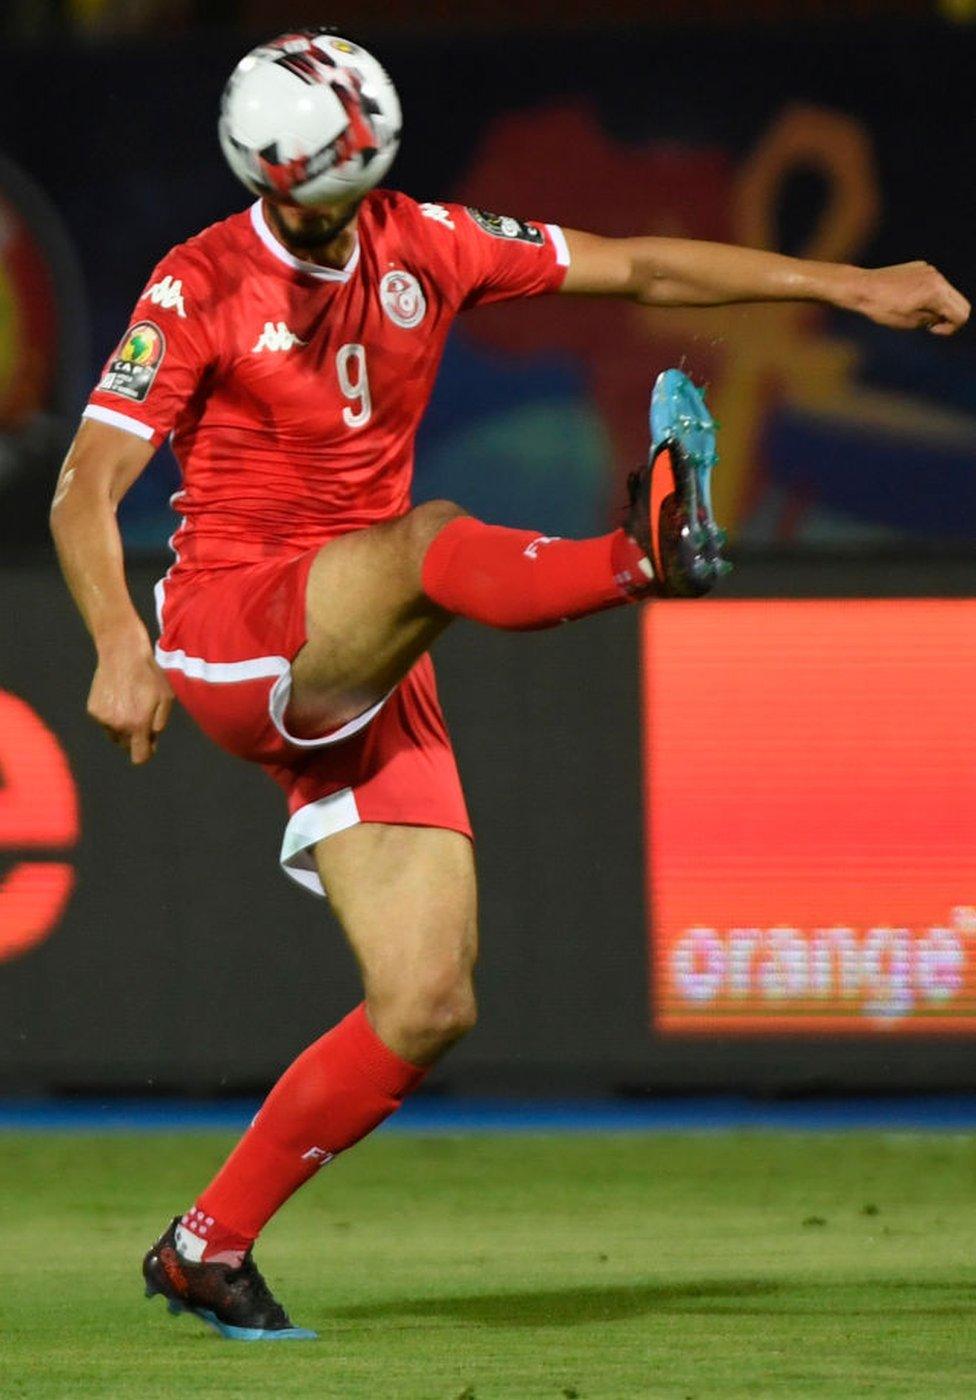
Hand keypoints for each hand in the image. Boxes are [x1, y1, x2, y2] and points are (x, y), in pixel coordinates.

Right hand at [87, 639, 173, 764]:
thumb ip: (159, 723)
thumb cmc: (149, 674)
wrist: (122, 653)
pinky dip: (110, 716)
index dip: (146, 753)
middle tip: (141, 717)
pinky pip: (104, 722)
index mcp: (138, 725)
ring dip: (122, 727)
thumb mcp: (166, 698)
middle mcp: (118, 725)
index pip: (139, 756)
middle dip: (134, 737)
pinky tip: (117, 697)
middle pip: (126, 745)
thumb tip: (152, 741)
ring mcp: (102, 719)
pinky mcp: (92, 710)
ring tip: (129, 704)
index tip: (149, 746)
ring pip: (114, 735)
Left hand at [846, 261, 969, 335]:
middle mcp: (937, 277)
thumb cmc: (882, 308)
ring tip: (916, 312)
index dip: (950, 328)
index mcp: (936, 292)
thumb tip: (942, 316)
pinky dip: (929, 294)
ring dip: (938, 305)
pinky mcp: (920, 266)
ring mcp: (929, 270)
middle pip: (959, 302)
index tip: (931, 330)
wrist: (861, 287)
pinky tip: (909, 299)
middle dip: (948, 317)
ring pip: (947, 292)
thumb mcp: (910, 322)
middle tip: (929, 325)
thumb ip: (932, 319)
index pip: (961, 314)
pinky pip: (934, 283)